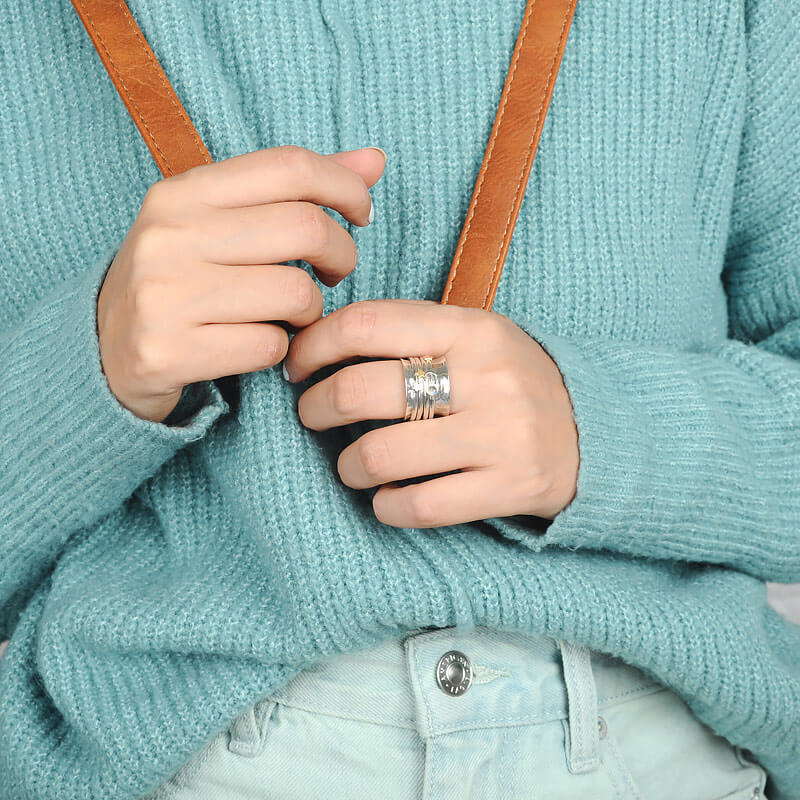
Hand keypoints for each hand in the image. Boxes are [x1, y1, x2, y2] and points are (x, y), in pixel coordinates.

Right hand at [97, 145, 385, 422]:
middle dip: (342, 254)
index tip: (359, 215)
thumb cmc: (182, 278)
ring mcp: (164, 295)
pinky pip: (271, 346)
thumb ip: (296, 190)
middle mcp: (168, 236)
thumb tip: (374, 160)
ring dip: (311, 310)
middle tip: (334, 272)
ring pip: (296, 293)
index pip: (290, 166)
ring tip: (291, 313)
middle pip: (305, 228)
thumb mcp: (222, 222)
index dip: (345, 187)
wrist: (106, 349)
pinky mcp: (169, 351)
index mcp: (182, 192)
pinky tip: (260, 344)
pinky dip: (282, 349)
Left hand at [283, 299, 579, 526]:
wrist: (594, 433)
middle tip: (311, 416)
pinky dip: (385, 506)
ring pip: (379, 455)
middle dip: (315, 408)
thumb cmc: (511, 383)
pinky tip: (387, 498)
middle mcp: (488, 376)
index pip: (367, 324)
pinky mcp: (512, 486)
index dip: (313, 346)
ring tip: (353, 465)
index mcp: (472, 328)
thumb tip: (318, 345)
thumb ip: (411, 336)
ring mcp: (503, 434)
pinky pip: (418, 506)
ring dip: (347, 466)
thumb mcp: (475, 339)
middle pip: (360, 391)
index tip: (296, 368)